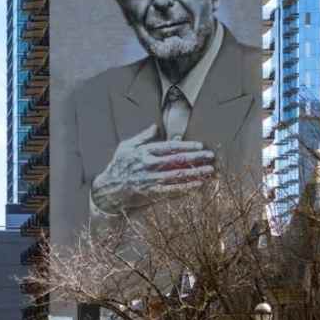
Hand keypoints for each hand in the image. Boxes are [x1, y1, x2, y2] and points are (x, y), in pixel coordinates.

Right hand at [91, 124, 214, 214]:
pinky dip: (187, 188)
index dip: (187, 146)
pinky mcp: (152, 193)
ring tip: (209, 170)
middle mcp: (150, 165)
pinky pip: (173, 190)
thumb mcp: (126, 146)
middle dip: (196, 158)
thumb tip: (155, 126)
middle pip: (178, 160)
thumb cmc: (118, 166)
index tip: (200, 146)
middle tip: (211, 156)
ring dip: (196, 173)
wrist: (108, 189)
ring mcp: (152, 180)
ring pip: (178, 175)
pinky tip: (198, 185)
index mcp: (145, 151)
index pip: (170, 147)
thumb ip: (142, 136)